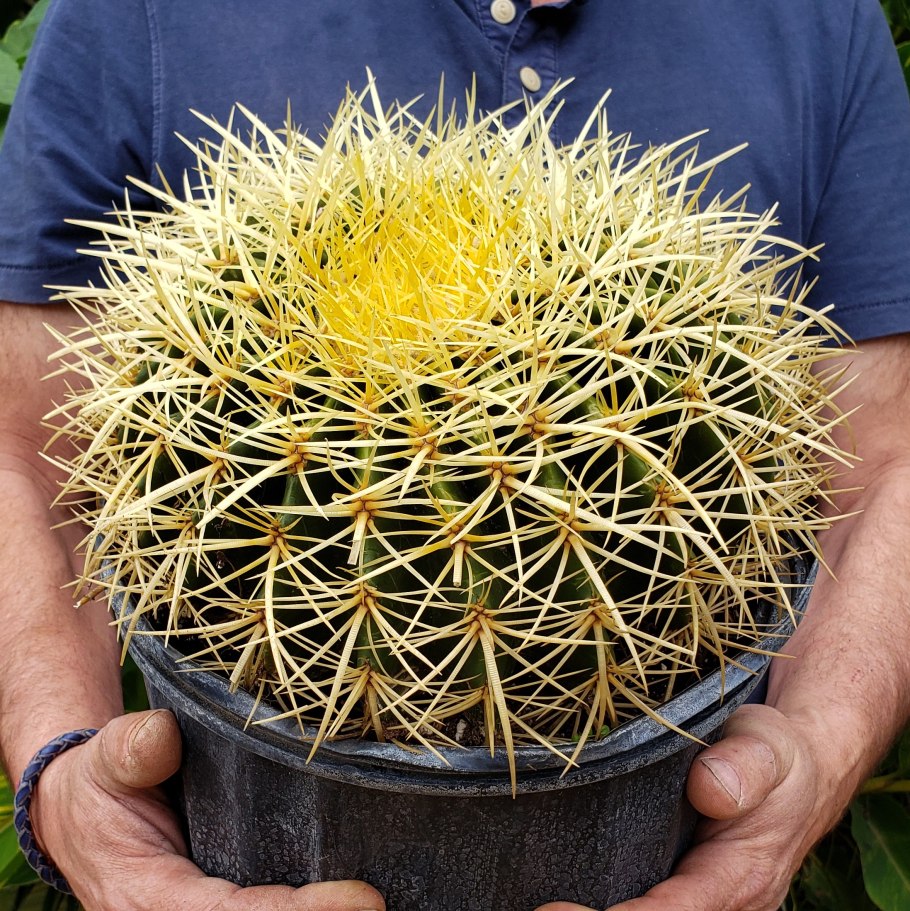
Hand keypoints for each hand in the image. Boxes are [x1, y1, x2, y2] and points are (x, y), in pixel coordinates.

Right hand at [30, 709, 384, 910]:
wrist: (83, 810)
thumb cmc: (103, 780)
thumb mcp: (109, 756)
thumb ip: (132, 748)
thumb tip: (165, 736)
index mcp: (146, 898)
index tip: (363, 898)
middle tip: (382, 903)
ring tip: (376, 902)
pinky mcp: (220, 904)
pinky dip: (305, 906)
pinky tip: (352, 898)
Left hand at [536, 704, 838, 910]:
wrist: (797, 771)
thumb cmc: (776, 756)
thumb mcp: (767, 746)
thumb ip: (744, 766)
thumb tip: (708, 788)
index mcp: (738, 878)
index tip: (556, 910)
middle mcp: (722, 907)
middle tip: (535, 907)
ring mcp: (703, 905)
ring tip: (537, 903)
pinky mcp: (686, 895)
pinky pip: (648, 909)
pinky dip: (608, 906)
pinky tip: (563, 898)